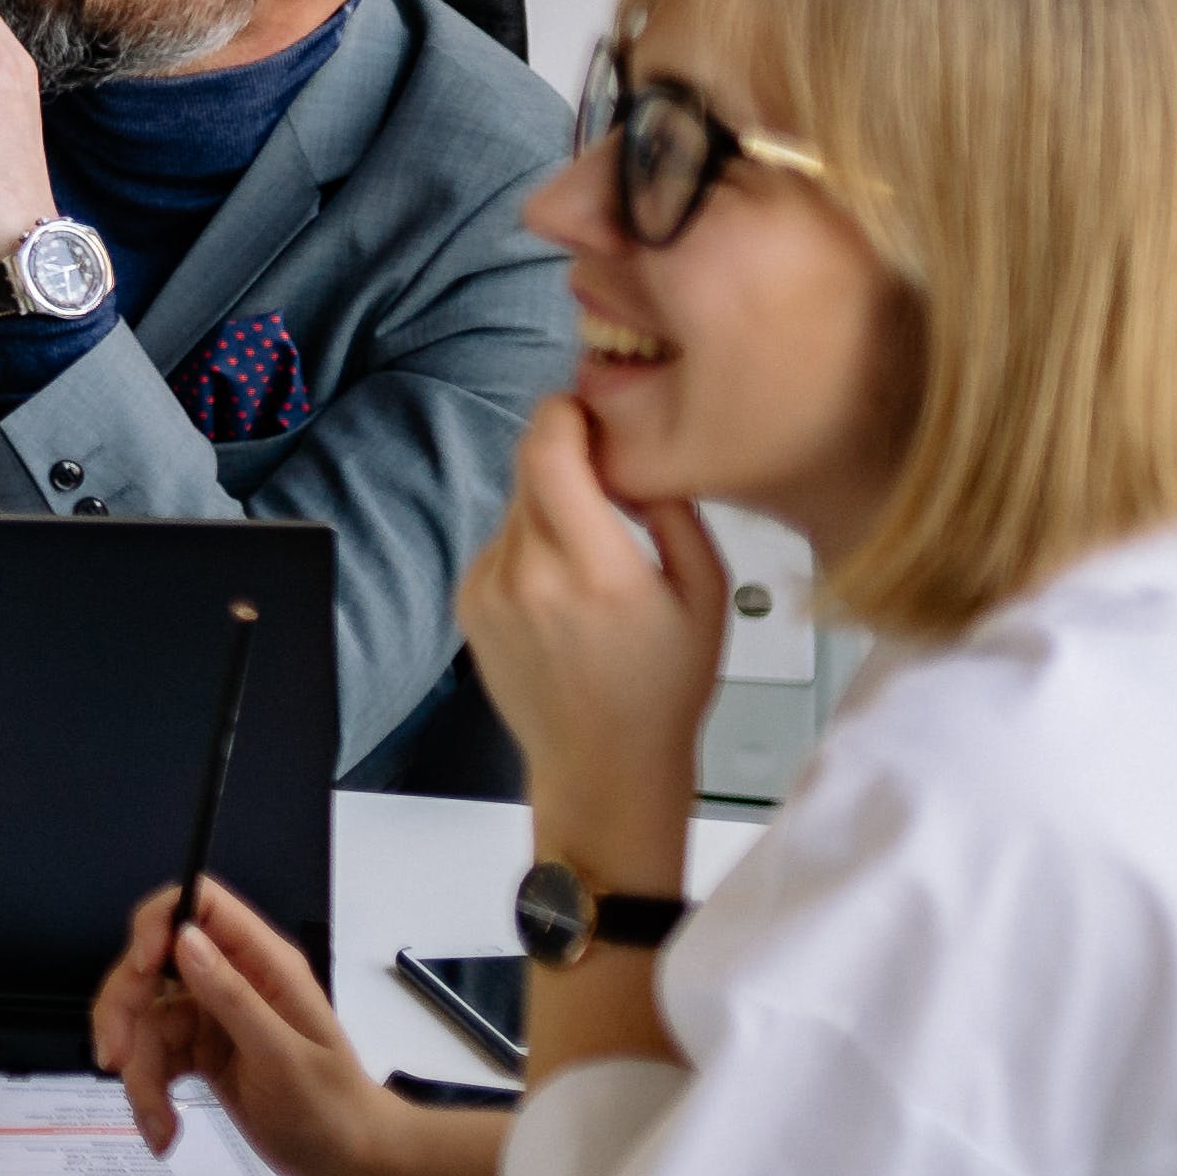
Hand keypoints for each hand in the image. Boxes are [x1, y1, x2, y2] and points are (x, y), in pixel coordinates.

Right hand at [89, 875, 494, 1175]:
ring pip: (146, 1020)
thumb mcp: (283, 1056)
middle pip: (152, 967)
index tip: (140, 970)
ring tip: (157, 1124)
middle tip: (115, 1059)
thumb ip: (233, 998)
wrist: (355, 1164)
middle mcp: (233, 981)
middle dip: (124, 1011)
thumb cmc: (332, 1109)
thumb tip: (182, 938)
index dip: (158, 923)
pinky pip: (157, 1059)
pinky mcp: (203, 1054)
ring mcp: (215, 1018)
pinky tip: (164, 1132)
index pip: (199, 905)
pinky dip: (150, 1095)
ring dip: (139, 1072)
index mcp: (262, 964)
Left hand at [454, 394, 723, 886]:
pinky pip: (500, 543)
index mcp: (594, 571)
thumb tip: (636, 454)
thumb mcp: (708, 595)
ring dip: (552, 507)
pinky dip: (532, 545)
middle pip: (530, 469)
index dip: (565, 414)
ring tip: (596, 558)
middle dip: (568, 457)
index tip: (591, 410)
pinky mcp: (468, 602)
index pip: (548, 452)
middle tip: (609, 478)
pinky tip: (566, 592)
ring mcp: (488, 588)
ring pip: (516, 506)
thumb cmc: (665, 688)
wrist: (602, 765)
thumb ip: (674, 511)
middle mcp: (528, 574)